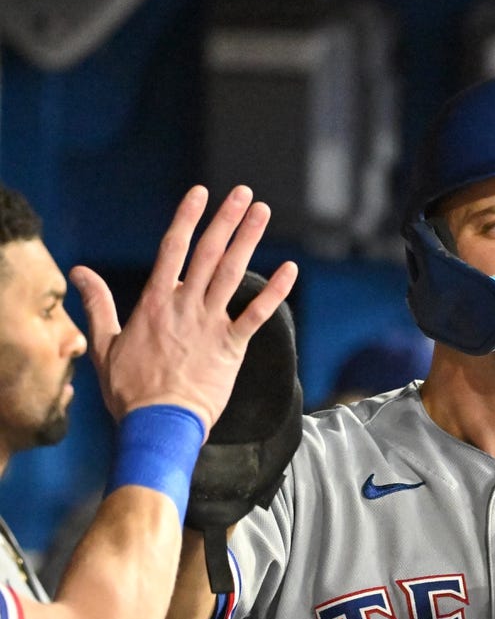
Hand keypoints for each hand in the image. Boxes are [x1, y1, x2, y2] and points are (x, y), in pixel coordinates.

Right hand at [71, 185, 298, 435]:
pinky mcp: (231, 348)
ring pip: (232, 273)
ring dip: (248, 240)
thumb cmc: (129, 390)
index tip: (200, 192)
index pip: (171, 248)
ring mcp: (209, 325)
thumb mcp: (103, 343)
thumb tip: (79, 271)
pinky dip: (275, 291)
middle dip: (226, 219)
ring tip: (263, 213)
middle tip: (245, 193)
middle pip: (208, 253)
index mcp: (154, 302)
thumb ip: (97, 303)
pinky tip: (291, 269)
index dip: (187, 217)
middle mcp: (184, 306)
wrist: (157, 425)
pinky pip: (257, 314)